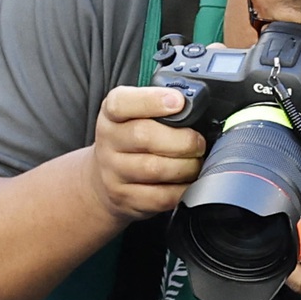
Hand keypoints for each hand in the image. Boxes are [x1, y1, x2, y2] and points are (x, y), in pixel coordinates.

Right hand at [90, 86, 206, 226]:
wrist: (102, 181)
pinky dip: (182, 190)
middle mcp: (108, 142)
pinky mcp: (125, 198)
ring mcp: (114, 173)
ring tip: (195, 163)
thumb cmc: (130, 143)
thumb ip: (156, 108)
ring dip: (185, 166)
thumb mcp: (133, 117)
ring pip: (154, 169)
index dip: (151, 101)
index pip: (121, 103)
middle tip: (198, 143)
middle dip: (182, 140)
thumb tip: (192, 105)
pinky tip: (187, 183)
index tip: (178, 102)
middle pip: (144, 136)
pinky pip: (160, 196)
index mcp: (110, 115)